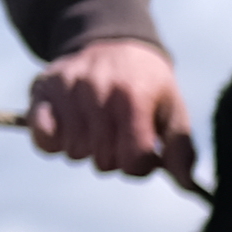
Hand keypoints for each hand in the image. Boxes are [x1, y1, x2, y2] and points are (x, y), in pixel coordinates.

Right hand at [28, 37, 193, 178]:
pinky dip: (53, 142)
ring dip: (87, 150)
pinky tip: (68, 129)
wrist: (116, 45)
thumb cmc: (149, 87)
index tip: (144, 150)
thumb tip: (189, 186)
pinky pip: (43, 139)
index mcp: (134, 96)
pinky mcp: (42, 90)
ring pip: (74, 153)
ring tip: (96, 128)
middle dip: (115, 158)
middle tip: (119, 137)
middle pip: (104, 161)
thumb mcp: (173, 112)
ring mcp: (66, 89)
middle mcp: (97, 90)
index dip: (141, 164)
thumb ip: (181, 151)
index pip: (134, 159)